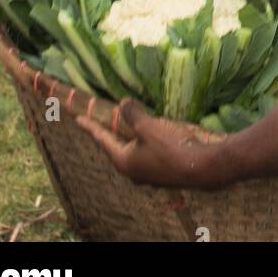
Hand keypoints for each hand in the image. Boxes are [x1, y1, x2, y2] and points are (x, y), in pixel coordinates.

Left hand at [76, 98, 229, 189]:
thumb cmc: (170, 148)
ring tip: (126, 128)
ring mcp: (147, 174)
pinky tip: (151, 137)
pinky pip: (145, 155)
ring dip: (128, 139)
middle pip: (116, 148)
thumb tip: (122, 102)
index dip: (91, 127)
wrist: (199, 169)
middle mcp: (132, 170)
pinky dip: (143, 143)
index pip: (103, 139)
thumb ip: (133, 114)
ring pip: (132, 152)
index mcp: (124, 161)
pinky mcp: (160, 173)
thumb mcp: (148, 128)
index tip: (78, 119)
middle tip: (100, 122)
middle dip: (109, 134)